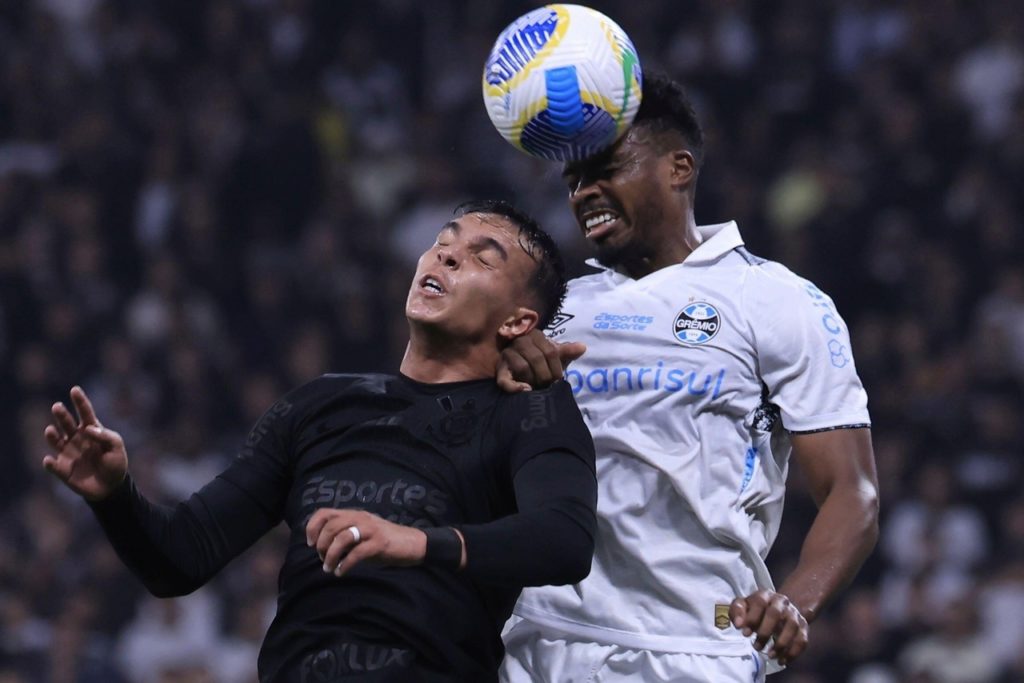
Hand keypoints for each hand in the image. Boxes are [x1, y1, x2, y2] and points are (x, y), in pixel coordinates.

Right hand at [42, 386, 127, 501]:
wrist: (110, 487)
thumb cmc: (115, 463)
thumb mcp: (117, 447)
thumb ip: (105, 436)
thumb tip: (87, 429)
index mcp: (91, 430)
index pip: (85, 413)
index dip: (80, 401)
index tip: (75, 390)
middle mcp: (76, 438)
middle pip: (67, 423)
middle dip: (61, 415)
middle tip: (58, 407)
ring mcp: (68, 453)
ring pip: (56, 441)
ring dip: (51, 435)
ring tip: (50, 431)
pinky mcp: (63, 469)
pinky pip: (53, 466)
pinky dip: (50, 464)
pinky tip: (49, 461)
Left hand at [305, 509, 427, 577]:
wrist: (412, 544)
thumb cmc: (384, 541)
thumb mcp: (362, 534)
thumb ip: (345, 536)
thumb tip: (322, 548)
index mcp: (354, 514)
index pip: (325, 512)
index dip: (312, 527)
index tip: (310, 543)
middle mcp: (360, 518)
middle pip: (331, 526)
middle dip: (321, 545)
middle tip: (322, 560)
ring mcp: (371, 529)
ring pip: (342, 538)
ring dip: (331, 556)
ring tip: (329, 568)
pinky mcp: (379, 543)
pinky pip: (357, 553)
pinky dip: (345, 565)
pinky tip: (341, 572)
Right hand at [496, 329, 585, 391]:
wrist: (519, 367)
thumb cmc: (542, 360)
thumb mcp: (555, 355)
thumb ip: (567, 351)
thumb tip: (583, 347)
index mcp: (536, 335)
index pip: (550, 351)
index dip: (557, 368)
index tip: (558, 380)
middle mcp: (520, 341)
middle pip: (537, 359)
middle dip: (545, 376)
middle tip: (548, 386)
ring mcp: (508, 354)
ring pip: (522, 368)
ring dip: (533, 381)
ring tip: (537, 388)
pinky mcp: (499, 370)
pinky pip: (504, 380)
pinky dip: (514, 387)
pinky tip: (525, 391)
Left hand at [730, 589, 807, 665]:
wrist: (778, 610)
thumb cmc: (755, 610)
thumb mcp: (743, 607)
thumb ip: (737, 612)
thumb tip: (739, 624)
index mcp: (765, 595)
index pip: (759, 602)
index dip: (752, 618)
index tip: (745, 634)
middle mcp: (781, 602)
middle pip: (775, 614)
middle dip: (765, 632)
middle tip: (756, 647)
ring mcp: (794, 614)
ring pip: (792, 627)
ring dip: (781, 644)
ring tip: (770, 655)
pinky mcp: (803, 626)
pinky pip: (802, 640)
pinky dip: (793, 652)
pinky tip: (782, 660)